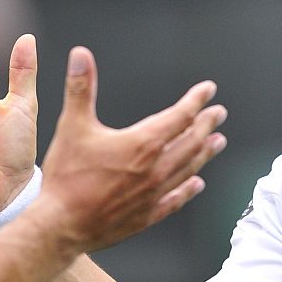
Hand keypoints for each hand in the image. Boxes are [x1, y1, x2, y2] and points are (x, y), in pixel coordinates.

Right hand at [24, 44, 226, 253]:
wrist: (62, 225)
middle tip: (219, 114)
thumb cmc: (66, 177)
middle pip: (191, 142)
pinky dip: (188, 189)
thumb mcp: (72, 126)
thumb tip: (81, 56)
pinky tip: (196, 184)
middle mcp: (156, 168)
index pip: (180, 116)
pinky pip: (176, 199)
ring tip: (218, 143)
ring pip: (188, 168)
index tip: (208, 90)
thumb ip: (80, 88)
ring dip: (205, 153)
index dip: (196, 101)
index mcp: (143, 143)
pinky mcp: (148, 215)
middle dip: (206, 124)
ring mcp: (154, 194)